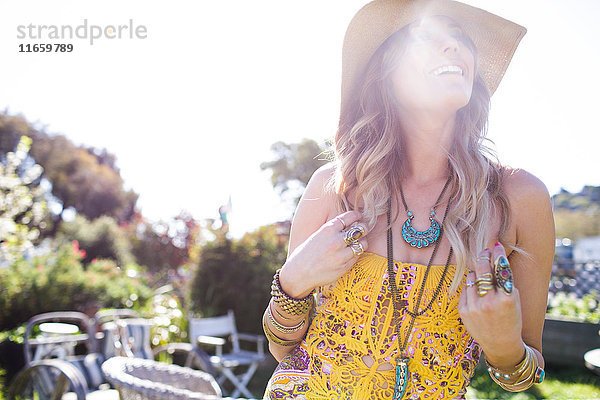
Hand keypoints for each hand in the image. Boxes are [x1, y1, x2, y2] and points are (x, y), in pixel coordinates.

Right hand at [279, 210, 367, 297]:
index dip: (356, 215)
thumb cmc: (306, 253)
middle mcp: (335, 241)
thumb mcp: (317, 236)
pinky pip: (357, 257)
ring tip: (360, 241)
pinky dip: (356, 253)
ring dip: (362, 241)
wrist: (299, 273)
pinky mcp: (343, 267)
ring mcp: (340, 255)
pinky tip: (352, 252)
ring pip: (362, 244)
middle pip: (359, 230)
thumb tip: (348, 224)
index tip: (359, 216)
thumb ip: (331, 230)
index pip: (348, 217)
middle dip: (364, 227)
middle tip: (363, 228)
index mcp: (327, 230)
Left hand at [458, 242, 524, 368]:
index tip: (496, 245)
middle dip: (484, 257)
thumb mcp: (514, 300)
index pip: (501, 269)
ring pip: (472, 277)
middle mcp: (490, 302)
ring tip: (483, 279)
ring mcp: (475, 307)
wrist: (501, 345)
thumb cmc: (511, 318)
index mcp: (507, 299)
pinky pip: (465, 289)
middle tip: (485, 251)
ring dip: (477, 274)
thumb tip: (493, 259)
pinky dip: (471, 288)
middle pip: (483, 270)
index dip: (498, 254)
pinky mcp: (463, 311)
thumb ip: (504, 282)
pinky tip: (477, 293)